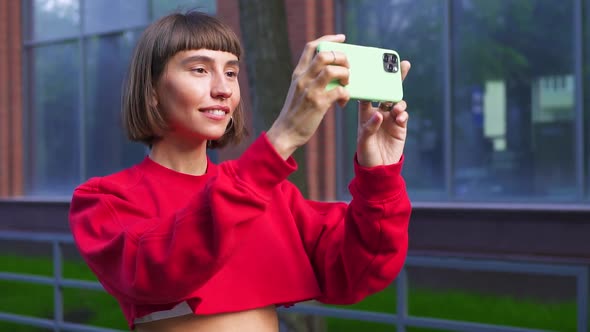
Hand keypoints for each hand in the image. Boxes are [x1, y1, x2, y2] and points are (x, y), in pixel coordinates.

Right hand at [267, 34, 350, 158]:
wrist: (286, 132)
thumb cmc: (296, 113)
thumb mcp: (299, 91)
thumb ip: (311, 80)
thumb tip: (334, 73)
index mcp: (298, 73)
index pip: (312, 46)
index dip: (328, 38)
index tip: (341, 38)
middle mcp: (303, 78)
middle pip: (325, 54)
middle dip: (341, 58)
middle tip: (347, 68)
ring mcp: (310, 90)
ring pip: (333, 70)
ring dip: (345, 74)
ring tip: (346, 84)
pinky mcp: (318, 104)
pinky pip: (339, 91)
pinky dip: (346, 94)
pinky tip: (343, 102)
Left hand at [356, 61, 410, 166]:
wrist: (379, 169)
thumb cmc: (366, 154)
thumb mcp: (364, 141)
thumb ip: (370, 127)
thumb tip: (379, 114)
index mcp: (365, 113)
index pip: (368, 93)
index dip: (371, 81)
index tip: (375, 69)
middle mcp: (379, 112)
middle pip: (386, 92)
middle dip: (395, 79)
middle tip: (403, 65)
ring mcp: (391, 119)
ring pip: (397, 102)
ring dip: (398, 101)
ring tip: (396, 108)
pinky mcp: (401, 127)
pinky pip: (403, 115)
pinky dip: (403, 114)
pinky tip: (400, 117)